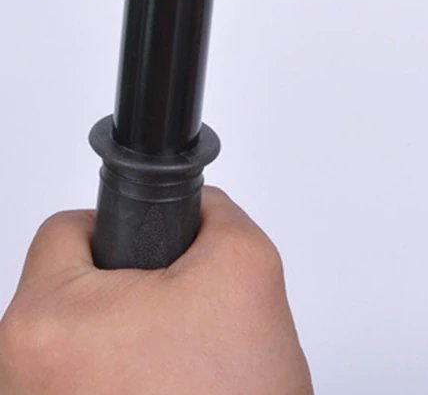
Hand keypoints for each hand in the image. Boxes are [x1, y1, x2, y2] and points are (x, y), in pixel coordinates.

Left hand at [0, 187, 312, 394]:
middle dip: (134, 295)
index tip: (157, 255)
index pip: (68, 230)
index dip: (129, 230)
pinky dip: (124, 385)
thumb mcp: (245, 264)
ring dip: (129, 345)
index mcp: (43, 322)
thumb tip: (197, 210)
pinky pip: (87, 388)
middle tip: (181, 322)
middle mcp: (16, 377)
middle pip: (72, 292)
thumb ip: (214, 214)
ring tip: (178, 368)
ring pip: (82, 346)